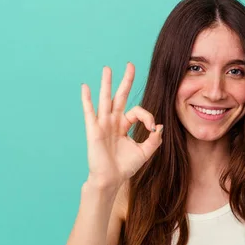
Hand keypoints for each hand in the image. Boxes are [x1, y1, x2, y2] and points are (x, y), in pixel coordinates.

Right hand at [81, 63, 162, 188]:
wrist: (111, 179)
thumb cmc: (125, 167)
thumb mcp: (144, 152)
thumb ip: (154, 140)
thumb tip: (159, 126)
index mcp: (124, 126)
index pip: (137, 111)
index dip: (147, 117)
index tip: (152, 129)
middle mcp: (113, 122)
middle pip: (120, 97)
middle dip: (126, 81)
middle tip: (130, 65)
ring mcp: (103, 124)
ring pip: (106, 100)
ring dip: (107, 84)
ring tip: (108, 68)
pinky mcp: (94, 130)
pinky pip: (90, 112)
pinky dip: (87, 99)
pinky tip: (85, 87)